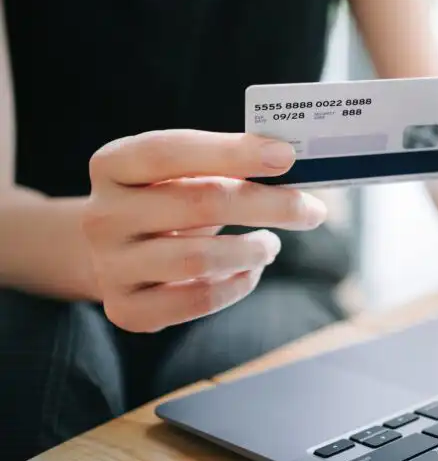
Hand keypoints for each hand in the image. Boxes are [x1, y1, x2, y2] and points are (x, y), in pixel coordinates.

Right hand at [81, 129, 326, 332]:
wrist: (114, 250)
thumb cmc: (167, 199)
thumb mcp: (183, 172)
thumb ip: (226, 164)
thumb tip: (291, 163)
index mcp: (112, 165)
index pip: (170, 151)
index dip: (232, 152)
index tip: (286, 155)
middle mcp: (102, 215)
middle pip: (198, 204)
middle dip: (268, 205)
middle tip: (311, 210)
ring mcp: (110, 266)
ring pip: (198, 259)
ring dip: (253, 250)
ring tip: (272, 244)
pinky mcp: (126, 309)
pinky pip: (195, 301)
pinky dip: (236, 286)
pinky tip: (250, 270)